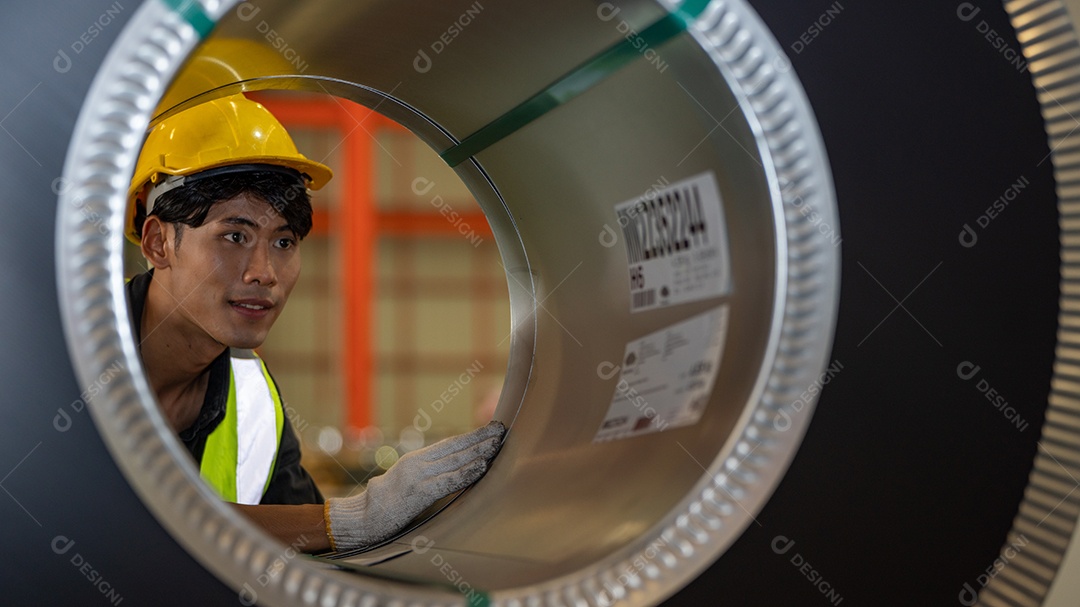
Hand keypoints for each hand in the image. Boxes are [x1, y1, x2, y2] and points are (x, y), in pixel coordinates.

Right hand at [324, 420, 505, 550]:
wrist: (361, 517)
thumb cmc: (382, 504)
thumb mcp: (402, 482)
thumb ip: (422, 474)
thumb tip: (444, 471)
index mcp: (414, 460)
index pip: (448, 444)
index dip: (470, 437)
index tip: (489, 429)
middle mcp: (417, 463)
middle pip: (454, 448)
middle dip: (479, 439)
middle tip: (500, 430)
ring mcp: (418, 476)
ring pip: (455, 461)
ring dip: (479, 452)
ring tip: (497, 444)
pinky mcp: (420, 492)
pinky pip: (449, 481)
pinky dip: (467, 473)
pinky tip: (482, 467)